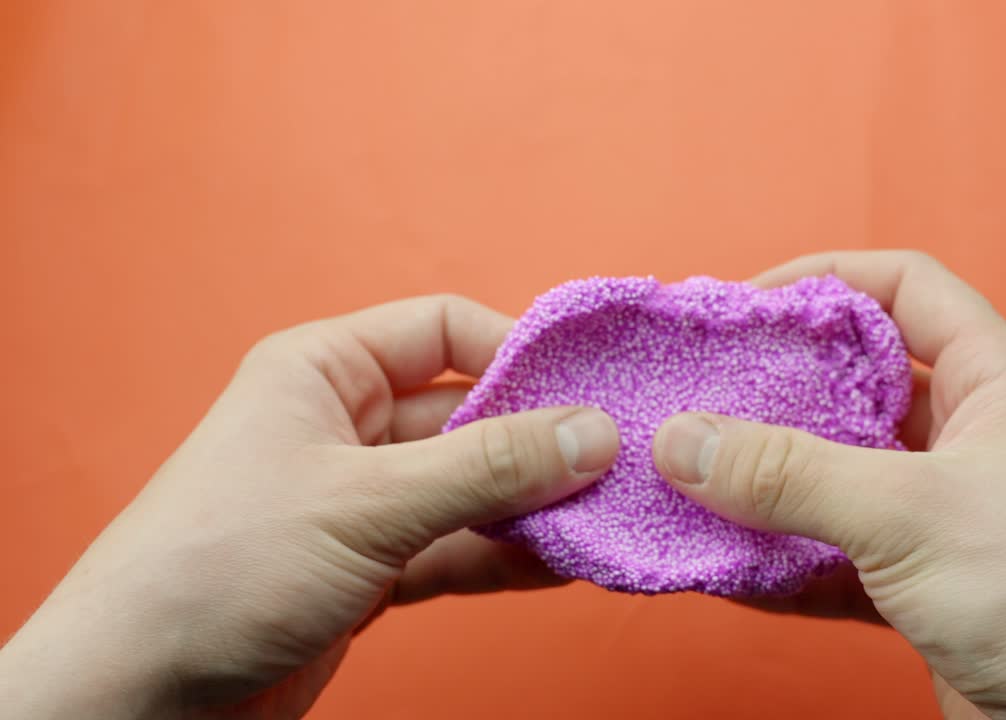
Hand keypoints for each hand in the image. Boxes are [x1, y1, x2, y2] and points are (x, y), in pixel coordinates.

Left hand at [0, 296, 619, 719]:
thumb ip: (487, 468)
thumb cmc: (221, 566)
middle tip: (620, 463)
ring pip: (471, 488)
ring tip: (608, 519)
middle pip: (469, 413)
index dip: (519, 351)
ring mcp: (362, 502)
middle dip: (542, 440)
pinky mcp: (371, 570)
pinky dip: (507, 556)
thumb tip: (593, 433)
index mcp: (324, 369)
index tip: (592, 386)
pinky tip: (564, 563)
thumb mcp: (367, 502)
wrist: (139, 696)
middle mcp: (346, 426)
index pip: (444, 330)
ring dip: (535, 505)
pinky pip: (457, 548)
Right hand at [652, 251, 1005, 719]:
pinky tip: (727, 565)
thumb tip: (680, 439)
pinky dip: (782, 558)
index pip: (905, 287)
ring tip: (691, 476)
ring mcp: (946, 511)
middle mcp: (972, 435)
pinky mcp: (925, 581)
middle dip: (778, 385)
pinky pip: (835, 551)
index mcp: (997, 380)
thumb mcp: (907, 513)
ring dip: (769, 478)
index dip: (824, 279)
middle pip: (858, 379)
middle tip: (699, 390)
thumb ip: (788, 474)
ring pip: (840, 470)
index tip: (742, 303)